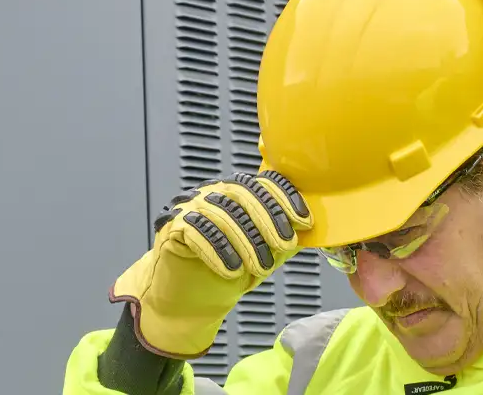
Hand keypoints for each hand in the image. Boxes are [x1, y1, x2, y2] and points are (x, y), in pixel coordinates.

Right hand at [109, 170, 312, 358]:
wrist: (193, 300)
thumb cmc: (229, 272)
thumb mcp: (266, 254)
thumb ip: (284, 238)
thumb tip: (311, 228)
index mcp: (237, 194)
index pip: (261, 182)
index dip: (284, 197)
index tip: (303, 220)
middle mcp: (213, 194)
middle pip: (242, 193)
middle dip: (269, 220)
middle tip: (284, 246)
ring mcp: (190, 207)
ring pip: (221, 214)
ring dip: (246, 243)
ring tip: (260, 267)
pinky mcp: (172, 226)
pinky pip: (196, 231)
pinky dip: (217, 251)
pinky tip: (231, 270)